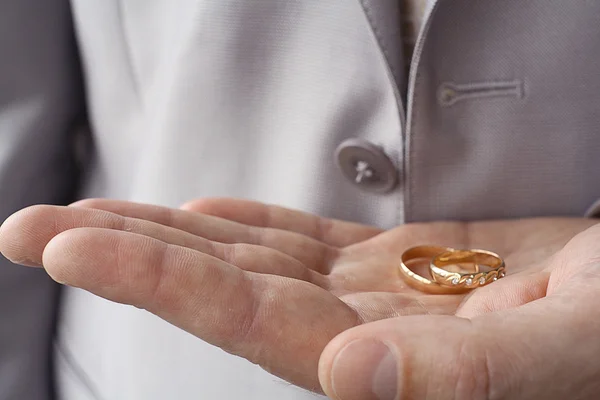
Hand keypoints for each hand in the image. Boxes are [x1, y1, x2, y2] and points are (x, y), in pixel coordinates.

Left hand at [0, 198, 596, 398]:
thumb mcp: (556, 352)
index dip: (158, 280)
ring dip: (170, 234)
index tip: (71, 245)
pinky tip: (198, 218)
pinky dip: (246, 226)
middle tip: (36, 228)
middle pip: (222, 288)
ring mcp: (375, 296)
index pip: (246, 319)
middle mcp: (363, 333)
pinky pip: (304, 243)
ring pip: (250, 259)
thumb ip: (458, 377)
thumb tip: (350, 378)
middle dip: (128, 254)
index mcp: (389, 364)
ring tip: (91, 216)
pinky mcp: (401, 264)